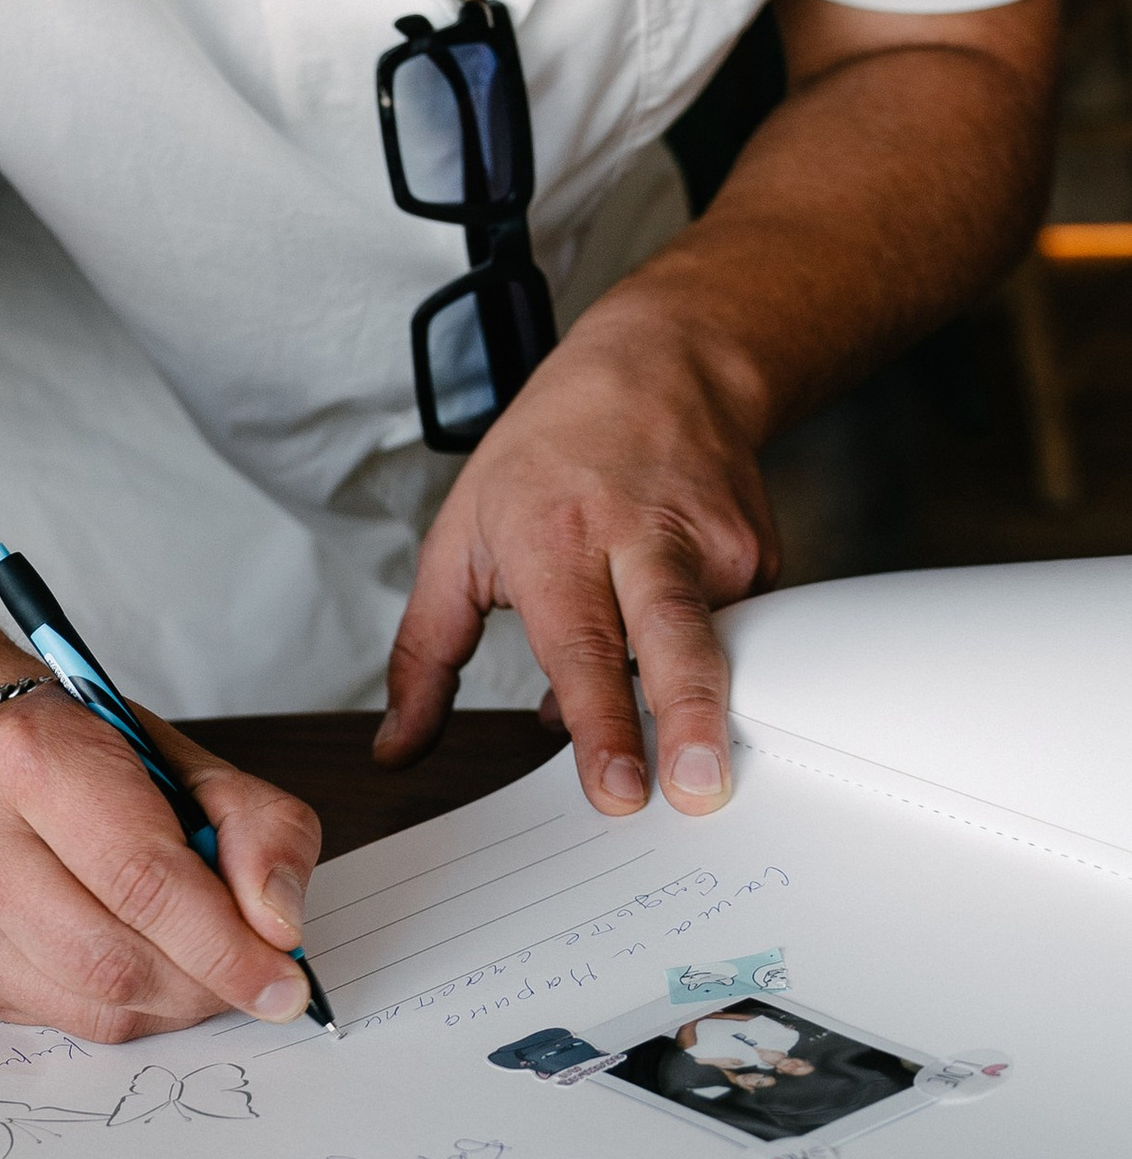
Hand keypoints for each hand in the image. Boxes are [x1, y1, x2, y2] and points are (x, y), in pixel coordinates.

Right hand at [0, 688, 322, 1041]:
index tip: (283, 984)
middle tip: (249, 978)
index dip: (225, 947)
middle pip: (113, 960)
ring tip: (194, 969)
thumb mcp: (182, 757)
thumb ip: (258, 826)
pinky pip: (57, 1020)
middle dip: (203, 986)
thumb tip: (279, 929)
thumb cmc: (76, 751)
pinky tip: (128, 960)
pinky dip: (117, 1008)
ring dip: (167, 1006)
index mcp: (36, 758)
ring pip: (87, 1007)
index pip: (144, 880)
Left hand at [378, 289, 777, 815]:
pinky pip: (735, 634)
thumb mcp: (458, 537)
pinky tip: (672, 643)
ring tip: (702, 771)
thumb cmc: (546, 456)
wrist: (662, 363)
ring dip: (708, 711)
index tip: (619, 790)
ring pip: (717, 646)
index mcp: (554, 538)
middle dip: (688, 722)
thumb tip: (398, 746)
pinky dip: (701, 662)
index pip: (580, 646)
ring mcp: (711, 544)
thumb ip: (425, 652)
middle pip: (673, 637)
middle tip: (696, 794)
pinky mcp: (760, 556)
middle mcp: (638, 538)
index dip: (600, 724)